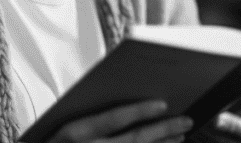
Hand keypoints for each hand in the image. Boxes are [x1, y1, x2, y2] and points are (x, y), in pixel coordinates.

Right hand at [46, 100, 193, 142]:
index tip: (163, 104)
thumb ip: (92, 114)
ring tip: (179, 136)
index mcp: (74, 133)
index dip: (140, 111)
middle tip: (186, 120)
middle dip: (163, 130)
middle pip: (134, 141)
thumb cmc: (55, 142)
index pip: (113, 119)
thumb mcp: (66, 125)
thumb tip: (134, 102)